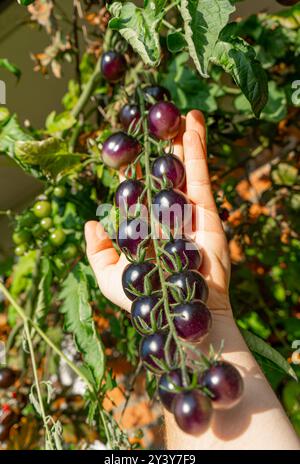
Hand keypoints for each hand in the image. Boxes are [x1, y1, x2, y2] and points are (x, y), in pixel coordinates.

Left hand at [85, 110, 230, 315]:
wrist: (179, 314)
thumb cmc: (142, 298)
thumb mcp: (109, 276)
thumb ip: (97, 251)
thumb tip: (90, 223)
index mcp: (144, 225)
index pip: (138, 189)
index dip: (133, 166)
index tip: (128, 144)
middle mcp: (165, 214)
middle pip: (162, 172)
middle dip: (160, 145)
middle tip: (157, 118)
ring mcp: (188, 211)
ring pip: (182, 169)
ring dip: (181, 140)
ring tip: (179, 112)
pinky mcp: (207, 212)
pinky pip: (199, 176)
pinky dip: (196, 151)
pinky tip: (193, 127)